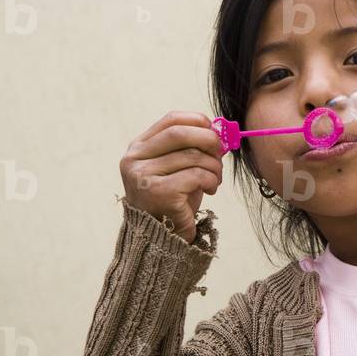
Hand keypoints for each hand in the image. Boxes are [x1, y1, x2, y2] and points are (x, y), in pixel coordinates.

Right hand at [120, 111, 224, 242]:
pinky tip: (210, 190)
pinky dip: (211, 180)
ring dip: (214, 167)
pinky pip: (197, 175)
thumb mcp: (179, 166)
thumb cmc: (175, 197)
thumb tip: (219, 130)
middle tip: (221, 152)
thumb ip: (191, 146)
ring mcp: (143, 175)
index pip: (171, 119)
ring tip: (215, 179)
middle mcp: (135, 159)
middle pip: (181, 133)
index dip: (198, 120)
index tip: (215, 130)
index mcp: (138, 147)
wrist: (163, 236)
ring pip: (193, 156)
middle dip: (209, 140)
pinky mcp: (157, 192)